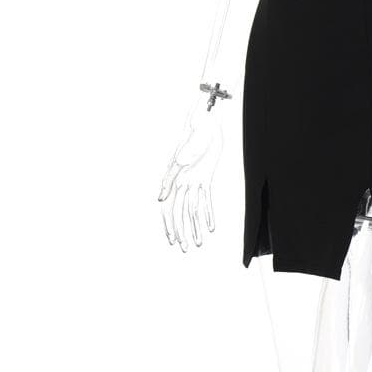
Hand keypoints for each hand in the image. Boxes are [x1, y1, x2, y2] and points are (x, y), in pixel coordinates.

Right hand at [157, 97, 223, 251]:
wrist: (206, 123)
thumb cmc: (193, 136)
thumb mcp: (182, 157)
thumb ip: (170, 179)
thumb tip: (160, 199)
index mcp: (174, 180)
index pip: (169, 208)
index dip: (170, 225)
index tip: (171, 240)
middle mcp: (183, 183)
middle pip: (182, 212)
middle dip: (183, 230)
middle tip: (186, 248)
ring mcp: (194, 181)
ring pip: (194, 209)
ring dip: (196, 226)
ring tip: (199, 242)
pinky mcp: (205, 177)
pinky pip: (206, 199)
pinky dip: (208, 213)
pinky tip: (211, 226)